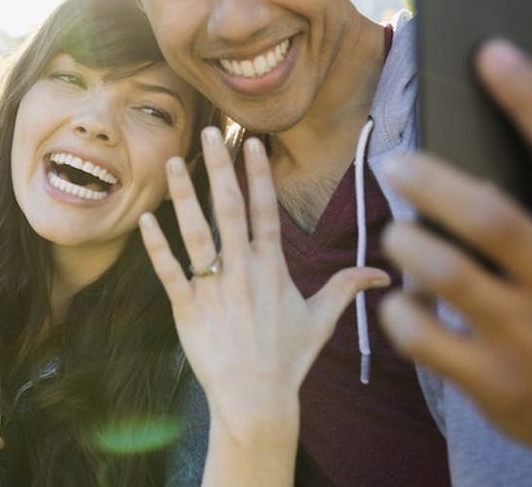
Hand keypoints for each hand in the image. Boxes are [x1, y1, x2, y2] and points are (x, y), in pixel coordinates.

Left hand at [139, 127, 389, 482]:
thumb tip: (384, 275)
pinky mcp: (187, 308)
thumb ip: (346, 288)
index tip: (250, 142)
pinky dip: (157, 245)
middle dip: (218, 167)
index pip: (266, 210)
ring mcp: (213, 289)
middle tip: (208, 132)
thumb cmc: (288, 358)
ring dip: (183, 195)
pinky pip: (169, 270)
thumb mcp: (321, 320)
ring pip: (195, 232)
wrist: (256, 400)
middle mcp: (243, 271)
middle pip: (228, 209)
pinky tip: (147, 218)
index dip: (258, 174)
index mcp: (273, 268)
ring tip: (173, 162)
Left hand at [380, 39, 531, 480]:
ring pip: (445, 272)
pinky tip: (402, 299)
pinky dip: (399, 309)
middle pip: (492, 217)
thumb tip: (494, 131)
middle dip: (433, 182)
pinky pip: (421, 333)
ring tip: (399, 232)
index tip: (490, 52)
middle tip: (396, 163)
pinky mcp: (495, 383)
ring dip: (407, 242)